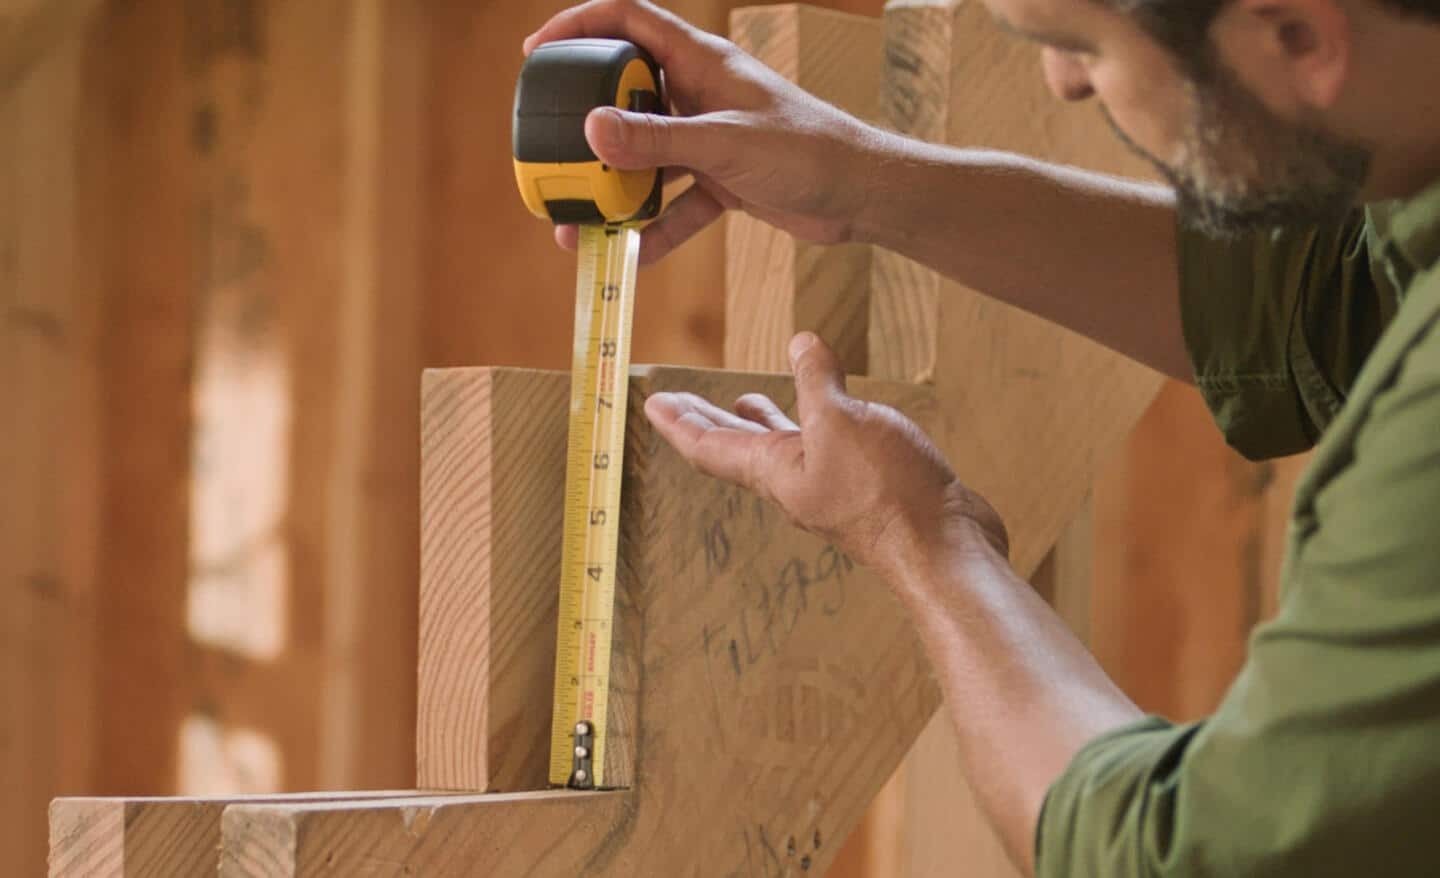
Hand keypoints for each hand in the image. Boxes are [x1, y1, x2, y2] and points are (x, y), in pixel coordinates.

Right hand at [524, 0, 884, 263]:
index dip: (578, 26)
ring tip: (578, 219)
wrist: (863, 195)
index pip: (627, 20)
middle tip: (551, 153)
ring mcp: (708, 137)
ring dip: (615, 188)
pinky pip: (675, 203)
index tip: (536, 53)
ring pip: (646, 157)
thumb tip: (592, 130)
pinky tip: (631, 255)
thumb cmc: (810, 150)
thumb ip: (659, 139)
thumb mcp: (725, 143)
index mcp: (700, 62)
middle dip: (587, 126)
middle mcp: (699, 93)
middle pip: (626, 95)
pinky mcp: (722, 179)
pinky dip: (655, 228)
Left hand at [644, 332, 1008, 579]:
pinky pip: (822, 448)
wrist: (942, 546)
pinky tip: (824, 411)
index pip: (710, 445)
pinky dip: (809, 425)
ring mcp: (829, 486)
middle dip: (705, 419)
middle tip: (676, 400)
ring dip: (757, 424)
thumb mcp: (842, 419)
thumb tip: (800, 344)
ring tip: (743, 401)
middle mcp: (794, 482)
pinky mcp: (863, 488)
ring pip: (780, 449)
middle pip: (736, 448)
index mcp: (774, 470)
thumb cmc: (887, 491)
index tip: (651, 403)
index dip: (679, 423)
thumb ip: (817, 380)